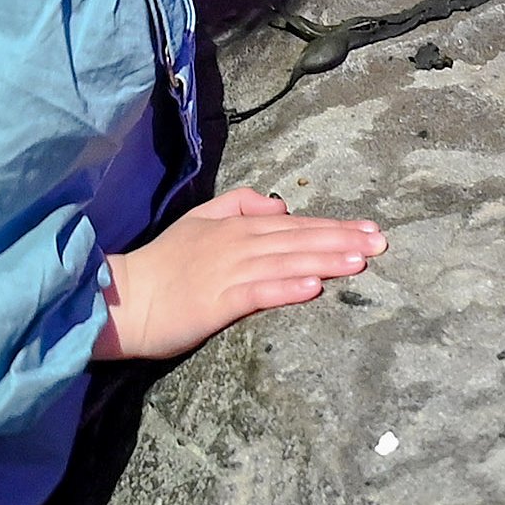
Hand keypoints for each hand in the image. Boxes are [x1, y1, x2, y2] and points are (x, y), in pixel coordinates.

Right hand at [91, 186, 383, 359]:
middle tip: (381, 243)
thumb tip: (279, 203)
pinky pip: (258, 292)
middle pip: (298, 239)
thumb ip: (237, 205)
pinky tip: (313, 288)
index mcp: (236, 227)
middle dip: (342, 240)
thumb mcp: (198, 221)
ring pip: (286, 262)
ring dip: (325, 260)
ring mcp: (228, 271)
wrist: (123, 297)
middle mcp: (237, 244)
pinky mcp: (218, 301)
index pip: (294, 224)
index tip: (368, 229)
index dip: (333, 226)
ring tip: (360, 261)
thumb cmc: (162, 265)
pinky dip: (286, 289)